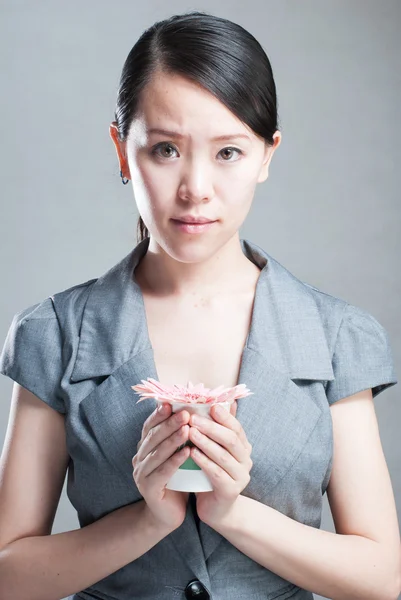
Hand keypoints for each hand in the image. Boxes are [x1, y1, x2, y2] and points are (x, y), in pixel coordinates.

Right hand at [132, 403, 190, 531]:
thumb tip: (198, 409)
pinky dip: (174, 461)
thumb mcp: (179, 454)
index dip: (159, 414)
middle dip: (169, 423)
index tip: (171, 402)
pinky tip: (187, 452)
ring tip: (188, 429)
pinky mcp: (148, 489)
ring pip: (157, 453)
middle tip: (185, 413)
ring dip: (172, 440)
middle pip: (153, 437)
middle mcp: (139, 458)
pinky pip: (162, 472)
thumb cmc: (177, 480)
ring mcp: (141, 474)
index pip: (150, 426)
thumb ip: (183, 434)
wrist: (168, 514)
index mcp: (145, 447)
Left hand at [188, 400, 252, 526]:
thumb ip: (217, 428)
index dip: (224, 416)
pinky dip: (204, 461)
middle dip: (211, 427)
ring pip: (223, 455)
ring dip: (205, 442)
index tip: (210, 406)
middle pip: (231, 439)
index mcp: (243, 447)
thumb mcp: (215, 449)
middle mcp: (246, 460)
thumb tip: (219, 401)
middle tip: (193, 418)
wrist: (216, 509)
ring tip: (190, 432)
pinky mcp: (231, 491)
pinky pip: (217, 473)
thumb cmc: (212, 473)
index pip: (236, 427)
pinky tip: (191, 453)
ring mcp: (241, 476)